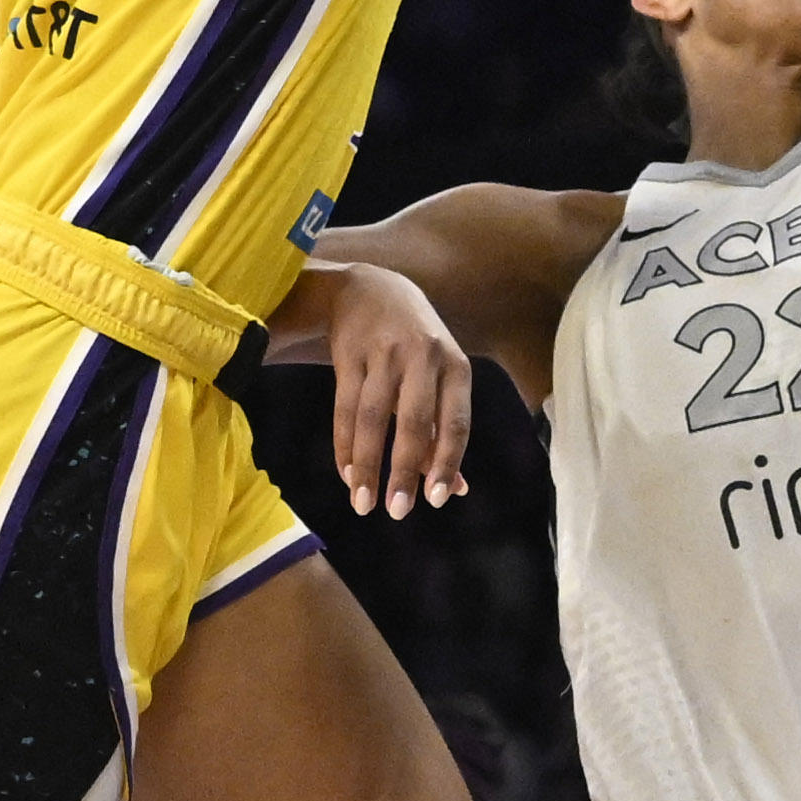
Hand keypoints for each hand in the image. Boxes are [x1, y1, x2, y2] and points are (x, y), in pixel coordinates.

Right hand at [310, 261, 471, 518]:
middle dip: (404, 470)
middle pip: (412, 422)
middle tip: (397, 512)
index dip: (446, 462)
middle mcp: (422, 356)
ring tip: (363, 503)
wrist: (370, 288)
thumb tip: (455, 490)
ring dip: (367, 465)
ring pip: (372, 418)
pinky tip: (347, 474)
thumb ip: (447, 432)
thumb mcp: (442, 377)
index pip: (455, 421)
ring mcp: (384, 353)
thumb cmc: (417, 345)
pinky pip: (345, 407)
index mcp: (455, 366)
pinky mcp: (349, 353)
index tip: (435, 501)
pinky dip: (345, 444)